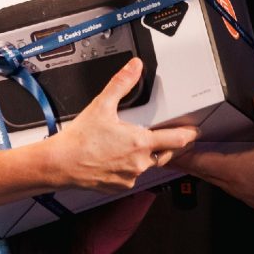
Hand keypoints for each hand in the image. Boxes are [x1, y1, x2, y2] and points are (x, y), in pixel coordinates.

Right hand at [48, 58, 197, 191]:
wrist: (59, 164)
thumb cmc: (79, 140)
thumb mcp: (102, 105)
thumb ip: (121, 84)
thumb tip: (134, 67)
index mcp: (140, 143)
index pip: (177, 140)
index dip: (189, 135)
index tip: (194, 131)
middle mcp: (139, 163)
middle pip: (167, 154)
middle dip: (170, 145)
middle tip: (168, 136)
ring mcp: (130, 177)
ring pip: (149, 166)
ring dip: (149, 156)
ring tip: (137, 145)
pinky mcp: (120, 186)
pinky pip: (133, 177)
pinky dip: (132, 167)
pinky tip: (120, 158)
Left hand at [171, 92, 253, 218]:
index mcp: (233, 170)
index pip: (197, 161)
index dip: (179, 155)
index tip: (165, 151)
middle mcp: (233, 185)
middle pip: (201, 173)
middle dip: (185, 163)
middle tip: (171, 155)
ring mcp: (243, 194)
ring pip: (215, 180)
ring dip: (203, 170)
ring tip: (196, 160)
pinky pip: (230, 185)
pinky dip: (221, 176)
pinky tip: (228, 170)